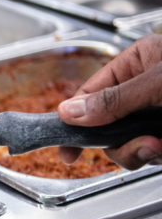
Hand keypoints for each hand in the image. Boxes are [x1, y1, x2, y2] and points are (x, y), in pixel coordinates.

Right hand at [58, 34, 161, 169]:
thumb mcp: (157, 83)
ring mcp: (154, 113)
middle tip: (141, 145)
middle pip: (105, 125)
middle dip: (119, 143)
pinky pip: (146, 153)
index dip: (75, 121)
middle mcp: (142, 88)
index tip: (66, 148)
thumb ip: (114, 99)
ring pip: (125, 144)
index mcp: (137, 63)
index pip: (90, 93)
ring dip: (139, 152)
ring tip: (160, 146)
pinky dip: (155, 155)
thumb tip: (68, 112)